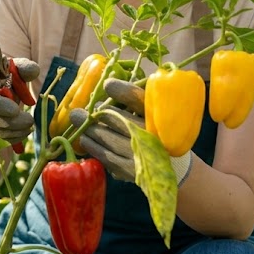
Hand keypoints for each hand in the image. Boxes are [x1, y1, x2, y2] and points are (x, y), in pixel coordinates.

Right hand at [0, 57, 39, 142]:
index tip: (16, 109)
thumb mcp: (14, 69)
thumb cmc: (4, 79)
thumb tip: (33, 70)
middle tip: (30, 121)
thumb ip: (25, 67)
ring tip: (29, 127)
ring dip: (12, 133)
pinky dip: (8, 141)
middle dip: (10, 123)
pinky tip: (21, 134)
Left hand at [69, 78, 192, 184]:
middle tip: (80, 111)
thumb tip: (108, 84)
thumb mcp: (155, 112)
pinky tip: (85, 140)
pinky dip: (92, 146)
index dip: (121, 90)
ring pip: (105, 136)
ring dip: (89, 128)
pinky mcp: (131, 169)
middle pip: (114, 117)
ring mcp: (140, 153)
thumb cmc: (159, 131)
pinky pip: (105, 155)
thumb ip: (136, 98)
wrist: (175, 166)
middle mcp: (150, 133)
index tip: (108, 85)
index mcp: (158, 115)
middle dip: (94, 113)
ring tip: (79, 121)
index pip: (137, 98)